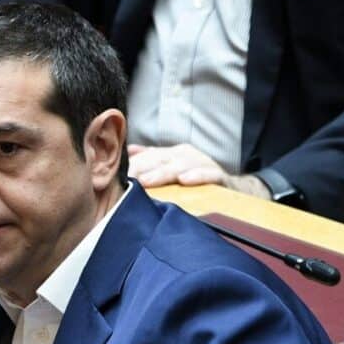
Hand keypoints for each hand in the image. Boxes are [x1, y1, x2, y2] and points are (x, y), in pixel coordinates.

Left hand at [127, 143, 270, 197]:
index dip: (128, 166)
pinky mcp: (220, 177)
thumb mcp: (170, 170)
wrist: (235, 190)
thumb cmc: (195, 180)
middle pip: (158, 159)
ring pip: (179, 165)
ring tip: (145, 181)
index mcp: (171, 154)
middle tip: (121, 178)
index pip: (145, 157)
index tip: (108, 175)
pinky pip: (209, 175)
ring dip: (162, 173)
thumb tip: (127, 153)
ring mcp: (203, 164)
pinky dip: (197, 176)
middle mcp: (185, 155)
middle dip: (139, 168)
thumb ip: (149, 161)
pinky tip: (184, 180)